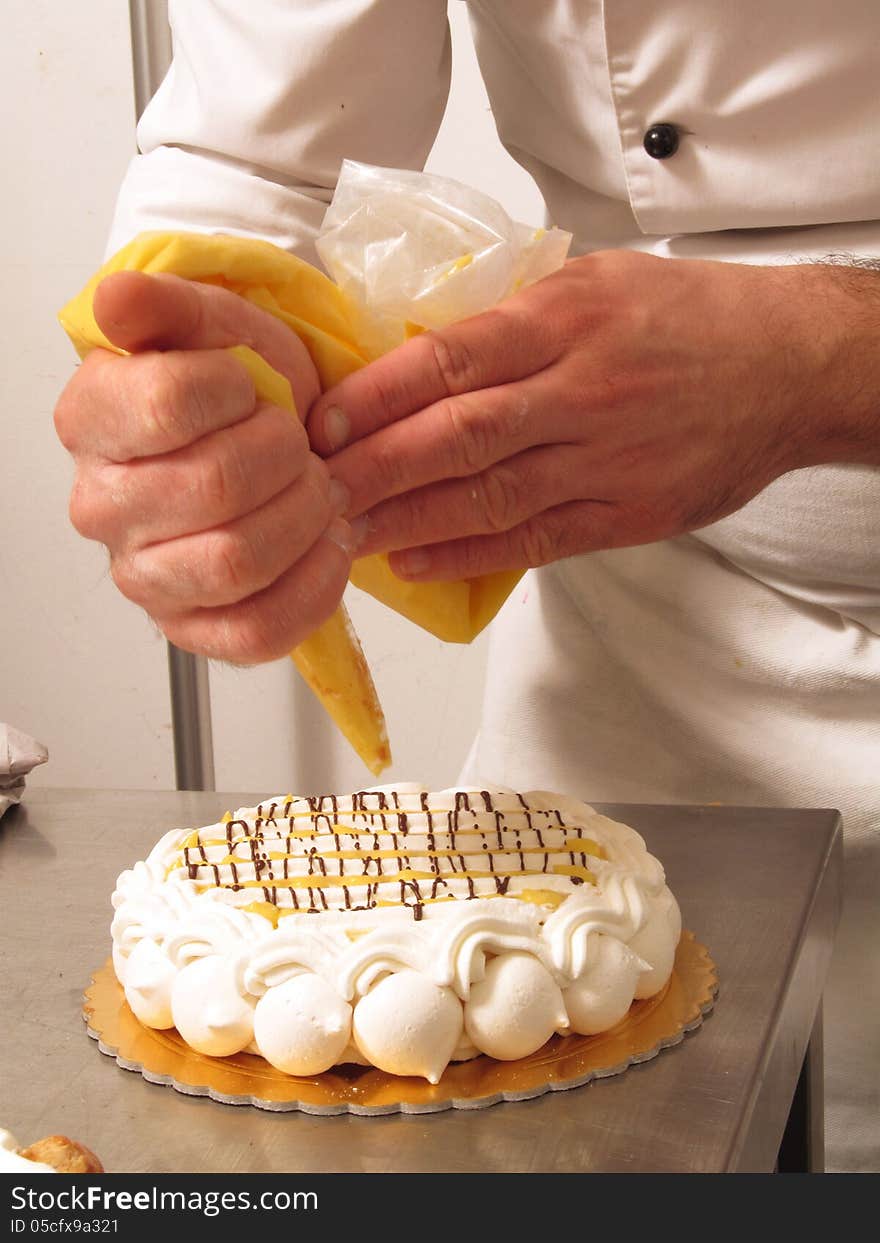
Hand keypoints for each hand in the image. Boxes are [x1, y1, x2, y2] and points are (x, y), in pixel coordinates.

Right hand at [54, 270, 355, 662]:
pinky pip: (257, 631)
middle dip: (288, 458)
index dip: (236, 392)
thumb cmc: (240, 391)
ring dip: (306, 520)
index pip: (169, 405)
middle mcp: (102, 507)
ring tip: (321, 492)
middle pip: (215, 487)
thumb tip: (118, 300)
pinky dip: (314, 587)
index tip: (252, 389)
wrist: (272, 446)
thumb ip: (167, 306)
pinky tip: (328, 545)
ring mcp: (144, 577)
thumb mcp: (215, 326)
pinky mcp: (192, 630)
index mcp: (92, 420)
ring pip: (238, 563)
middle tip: (304, 446)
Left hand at [308, 250, 852, 580]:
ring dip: (405, 518)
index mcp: (565, 320)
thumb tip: (423, 348)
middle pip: (456, 435)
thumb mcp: (598, 281)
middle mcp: (580, 391)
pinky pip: (532, 540)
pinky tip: (413, 559)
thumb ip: (514, 315)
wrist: (790, 367)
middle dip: (372, 467)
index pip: (449, 360)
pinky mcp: (625, 514)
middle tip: (311, 490)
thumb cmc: (691, 317)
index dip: (377, 396)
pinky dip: (467, 554)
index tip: (322, 421)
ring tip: (342, 534)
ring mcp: (603, 460)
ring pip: (486, 496)